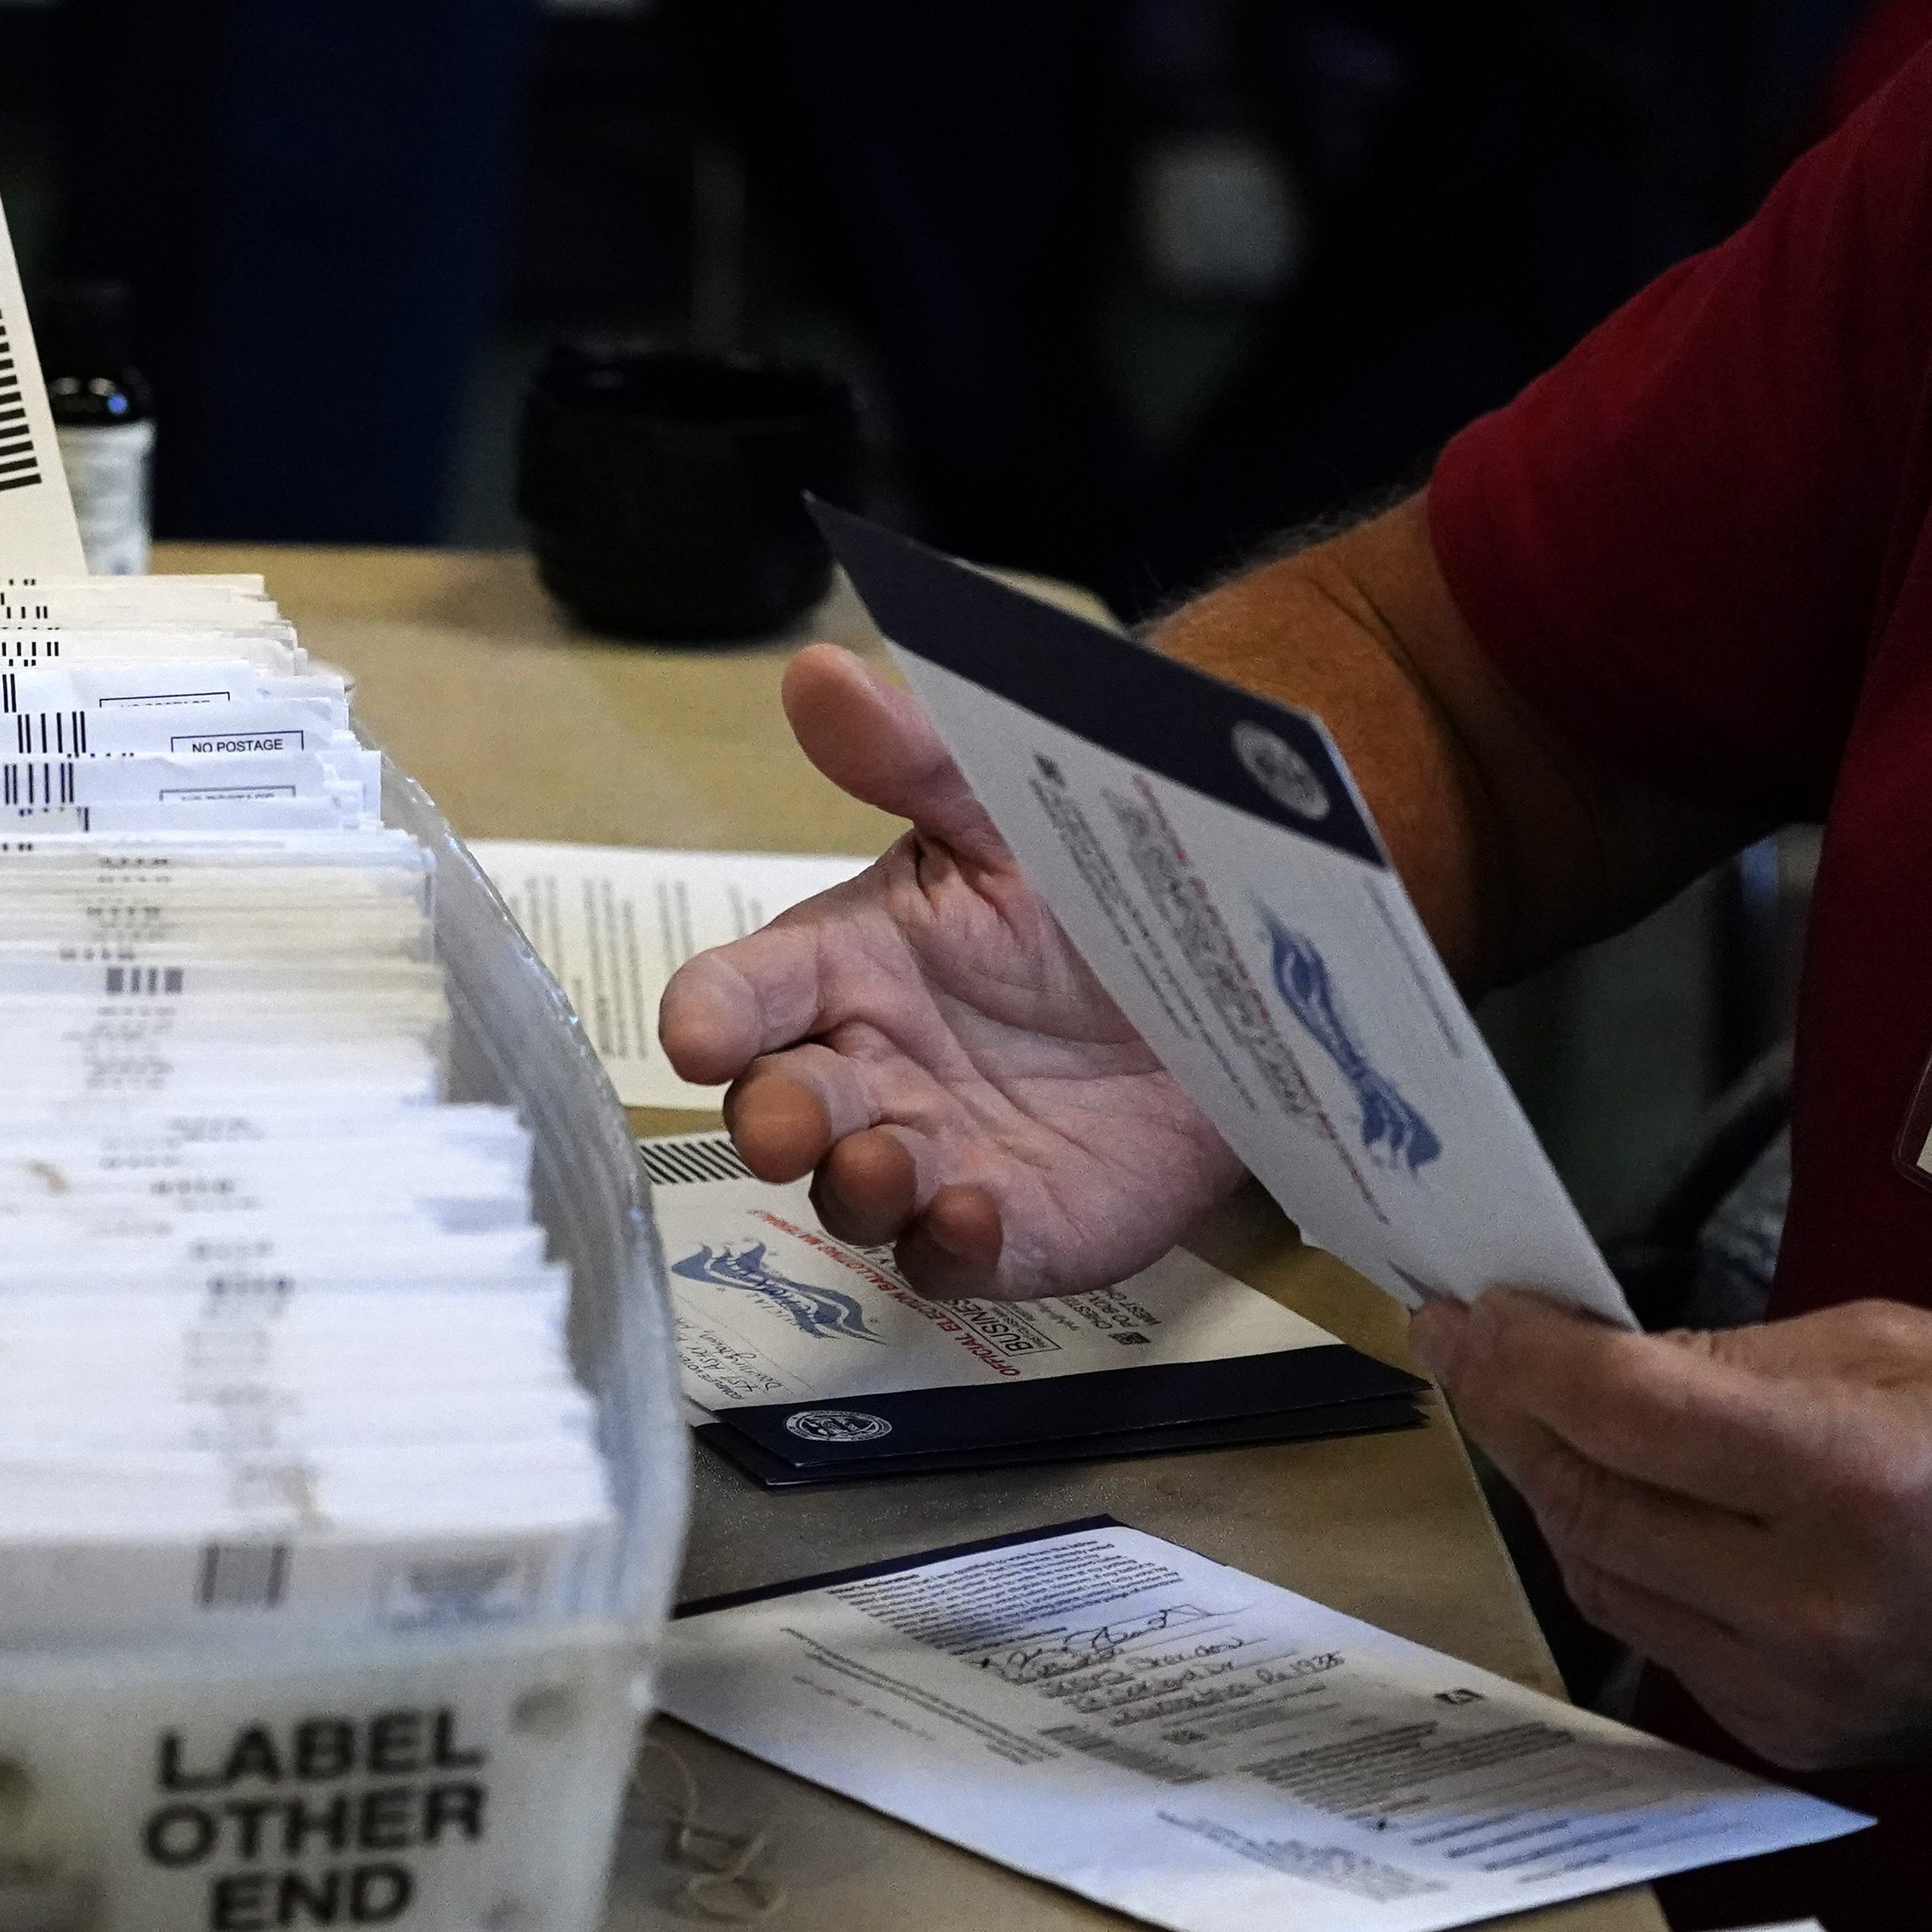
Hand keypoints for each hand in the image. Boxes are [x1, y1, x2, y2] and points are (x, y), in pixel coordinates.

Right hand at [654, 645, 1249, 1296]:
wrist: (1232, 969)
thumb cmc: (1092, 892)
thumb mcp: (1006, 813)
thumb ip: (910, 758)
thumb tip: (817, 672)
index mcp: (844, 965)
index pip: (741, 995)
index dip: (707, 1018)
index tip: (699, 1036)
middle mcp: (867, 1069)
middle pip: (778, 1109)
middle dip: (773, 1120)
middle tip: (794, 1120)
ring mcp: (933, 1155)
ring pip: (851, 1193)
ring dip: (856, 1184)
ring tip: (895, 1163)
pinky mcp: (1009, 1228)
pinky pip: (950, 1259)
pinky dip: (946, 1247)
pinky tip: (972, 1215)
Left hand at [1419, 1289, 1931, 1768]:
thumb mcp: (1888, 1349)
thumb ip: (1724, 1359)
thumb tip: (1579, 1354)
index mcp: (1855, 1481)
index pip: (1625, 1410)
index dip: (1526, 1357)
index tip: (1470, 1315)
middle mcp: (1817, 1601)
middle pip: (1592, 1500)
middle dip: (1514, 1417)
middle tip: (1473, 1356)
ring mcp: (1801, 1686)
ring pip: (1599, 1577)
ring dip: (1555, 1492)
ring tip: (1533, 1420)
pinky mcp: (1793, 1735)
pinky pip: (1656, 1637)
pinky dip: (1620, 1566)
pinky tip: (1617, 1508)